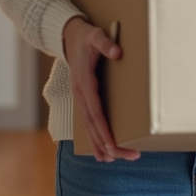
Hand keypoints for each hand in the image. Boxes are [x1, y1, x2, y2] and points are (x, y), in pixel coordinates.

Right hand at [63, 17, 140, 162]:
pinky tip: (102, 148)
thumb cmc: (85, 36)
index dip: (105, 131)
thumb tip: (117, 52)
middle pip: (94, 126)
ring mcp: (79, 98)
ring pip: (90, 127)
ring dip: (101, 144)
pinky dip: (95, 136)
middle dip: (109, 144)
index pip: (96, 113)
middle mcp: (80, 95)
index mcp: (84, 84)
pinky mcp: (82, 98)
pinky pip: (88, 122)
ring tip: (114, 160)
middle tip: (127, 157)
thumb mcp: (95, 35)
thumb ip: (105, 43)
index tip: (114, 146)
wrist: (68, 36)